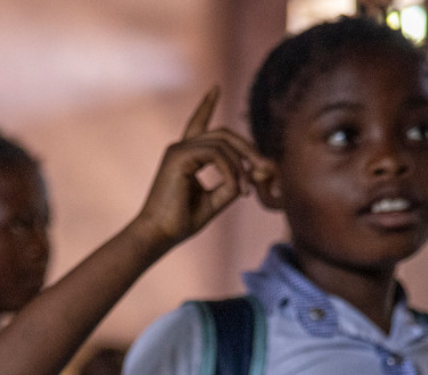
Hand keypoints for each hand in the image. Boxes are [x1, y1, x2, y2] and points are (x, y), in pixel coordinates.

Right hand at [131, 86, 270, 249]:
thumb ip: (234, 183)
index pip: (198, 123)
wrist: (158, 235)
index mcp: (186, 156)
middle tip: (268, 169)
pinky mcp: (179, 156)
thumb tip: (260, 171)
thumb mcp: (215, 200)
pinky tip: (238, 190)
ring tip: (247, 191)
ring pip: (223, 144)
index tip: (215, 87)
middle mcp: (181, 148)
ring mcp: (179, 149)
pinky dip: (232, 172)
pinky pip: (217, 155)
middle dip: (249, 149)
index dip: (207, 105)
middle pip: (224, 134)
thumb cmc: (181, 222)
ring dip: (242, 166)